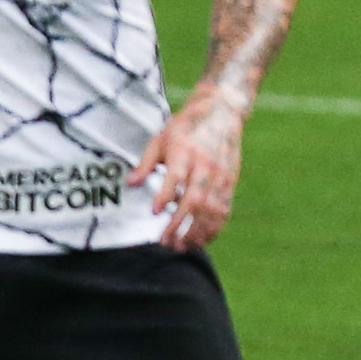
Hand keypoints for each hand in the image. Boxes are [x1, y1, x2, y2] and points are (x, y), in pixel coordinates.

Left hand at [132, 97, 245, 250]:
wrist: (221, 112)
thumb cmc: (185, 127)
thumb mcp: (160, 139)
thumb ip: (146, 163)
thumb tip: (130, 183)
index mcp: (184, 151)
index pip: (175, 176)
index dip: (166, 195)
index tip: (156, 212)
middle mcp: (204, 165)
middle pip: (195, 199)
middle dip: (181, 224)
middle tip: (166, 242)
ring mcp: (220, 175)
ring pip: (211, 209)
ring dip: (197, 231)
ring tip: (182, 246)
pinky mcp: (230, 182)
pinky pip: (224, 209)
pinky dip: (214, 227)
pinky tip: (202, 239)